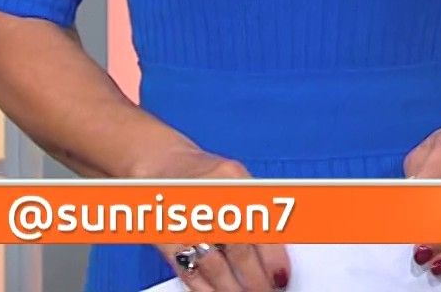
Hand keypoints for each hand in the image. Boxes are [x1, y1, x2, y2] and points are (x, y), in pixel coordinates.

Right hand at [136, 147, 290, 291]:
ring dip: (232, 289)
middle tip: (267, 291)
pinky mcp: (164, 237)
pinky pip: (187, 271)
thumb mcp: (235, 180)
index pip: (260, 224)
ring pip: (214, 265)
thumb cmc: (203, 176)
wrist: (158, 161)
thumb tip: (277, 252)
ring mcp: (184, 217)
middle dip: (256, 279)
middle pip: (239, 248)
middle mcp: (208, 196)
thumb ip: (255, 210)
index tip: (282, 276)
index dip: (274, 257)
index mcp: (232, 179)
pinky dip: (204, 289)